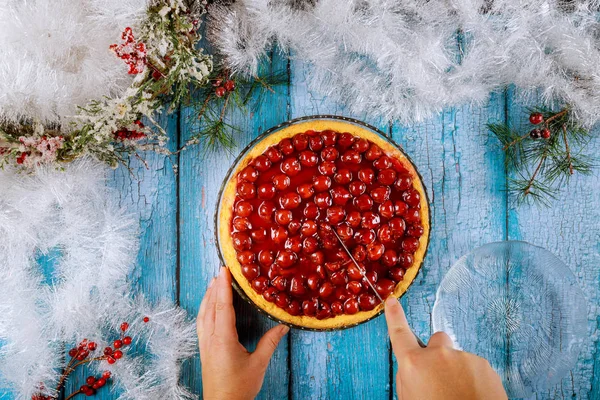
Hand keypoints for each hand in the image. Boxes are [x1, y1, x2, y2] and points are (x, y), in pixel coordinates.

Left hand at [197, 267, 289, 399]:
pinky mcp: (204, 349)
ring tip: (214, 283)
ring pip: (203, 313)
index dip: (224, 286)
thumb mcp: (258, 364)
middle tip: (221, 270)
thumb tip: (282, 326)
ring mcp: (205, 343)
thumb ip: (269, 343)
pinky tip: (209, 306)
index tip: (224, 270)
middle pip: (210, 306)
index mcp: (223, 339)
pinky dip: (205, 308)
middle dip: (215, 286)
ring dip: (208, 296)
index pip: (223, 306)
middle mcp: (210, 338)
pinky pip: (202, 322)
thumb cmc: (239, 388)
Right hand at [384, 297, 507, 399]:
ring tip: (459, 394)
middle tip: (440, 378)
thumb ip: (409, 377)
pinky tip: (472, 394)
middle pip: (436, 341)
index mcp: (414, 364)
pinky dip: (473, 378)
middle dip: (437, 353)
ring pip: (456, 357)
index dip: (394, 317)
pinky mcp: (483, 364)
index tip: (392, 302)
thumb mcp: (409, 398)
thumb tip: (414, 366)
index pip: (399, 334)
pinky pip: (473, 366)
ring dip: (457, 370)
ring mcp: (462, 357)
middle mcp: (438, 355)